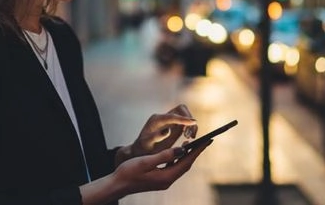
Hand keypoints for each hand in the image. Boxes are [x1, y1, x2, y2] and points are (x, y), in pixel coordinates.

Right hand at [80, 140, 211, 203]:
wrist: (117, 184)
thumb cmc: (129, 172)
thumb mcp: (146, 161)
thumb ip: (164, 155)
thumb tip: (181, 149)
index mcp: (166, 177)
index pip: (187, 161)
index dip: (198, 150)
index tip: (208, 140)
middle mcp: (167, 180)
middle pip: (186, 164)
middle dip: (196, 152)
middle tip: (206, 140)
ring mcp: (163, 180)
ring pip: (180, 166)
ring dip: (187, 155)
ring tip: (194, 143)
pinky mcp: (159, 179)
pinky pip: (173, 167)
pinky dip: (178, 158)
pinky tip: (178, 152)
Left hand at [129, 104, 197, 159]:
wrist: (140, 150)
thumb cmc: (143, 148)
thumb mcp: (147, 144)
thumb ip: (156, 137)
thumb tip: (168, 130)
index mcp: (156, 120)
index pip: (172, 116)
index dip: (183, 119)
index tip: (194, 122)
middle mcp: (162, 117)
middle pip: (180, 109)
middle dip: (188, 120)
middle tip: (189, 135)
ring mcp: (168, 119)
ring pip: (184, 114)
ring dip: (190, 123)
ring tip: (189, 137)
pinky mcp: (172, 124)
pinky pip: (184, 120)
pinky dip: (189, 126)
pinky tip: (188, 136)